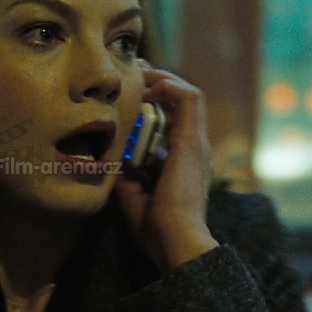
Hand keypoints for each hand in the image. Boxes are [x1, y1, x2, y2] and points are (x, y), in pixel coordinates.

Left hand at [114, 65, 218, 274]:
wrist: (175, 241)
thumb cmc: (156, 229)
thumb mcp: (134, 197)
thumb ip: (128, 177)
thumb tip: (114, 161)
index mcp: (184, 162)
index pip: (174, 120)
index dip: (155, 102)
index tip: (132, 93)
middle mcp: (195, 149)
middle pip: (182, 101)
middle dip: (158, 82)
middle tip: (135, 71)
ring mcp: (196, 143)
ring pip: (189, 94)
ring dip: (164, 79)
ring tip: (141, 75)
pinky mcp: (192, 140)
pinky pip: (189, 98)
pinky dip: (169, 86)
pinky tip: (147, 90)